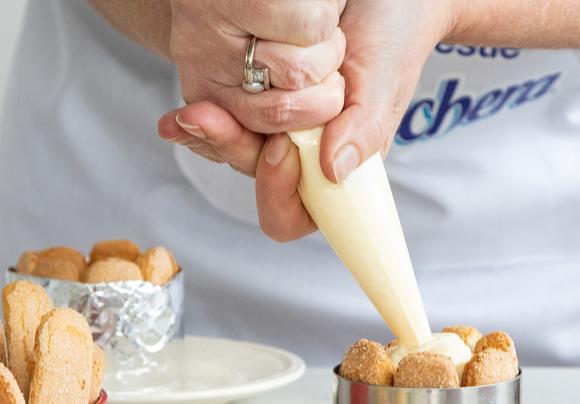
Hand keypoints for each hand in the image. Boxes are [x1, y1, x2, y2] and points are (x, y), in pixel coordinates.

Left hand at [160, 0, 456, 240]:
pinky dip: (208, 117)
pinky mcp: (263, 98)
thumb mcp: (383, 77)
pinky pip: (231, 119)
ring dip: (211, 135)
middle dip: (230, 150)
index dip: (280, 195)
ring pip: (237, 150)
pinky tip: (184, 112)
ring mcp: (284, 126)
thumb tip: (334, 171)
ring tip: (187, 115)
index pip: (302, 212)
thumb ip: (365, 126)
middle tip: (207, 119)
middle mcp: (309, 153)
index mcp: (344, 164)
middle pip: (258, 179)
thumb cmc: (395, 35)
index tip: (278, 151)